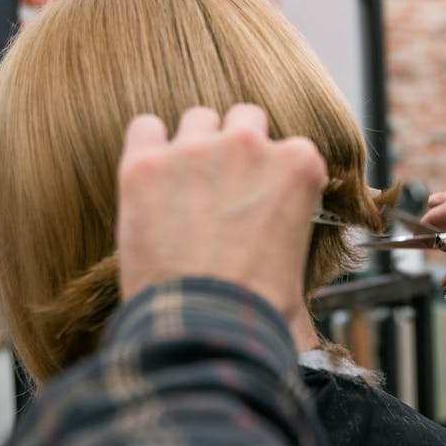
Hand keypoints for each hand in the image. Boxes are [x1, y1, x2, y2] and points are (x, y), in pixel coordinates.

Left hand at [116, 104, 327, 318]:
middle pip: (245, 118)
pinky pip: (145, 127)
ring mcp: (194, 150)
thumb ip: (294, 232)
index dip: (277, 175)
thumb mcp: (301, 264)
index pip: (292, 147)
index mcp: (298, 166)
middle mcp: (249, 145)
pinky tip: (152, 178)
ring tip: (186, 187)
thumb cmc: (260, 309)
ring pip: (197, 119)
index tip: (265, 200)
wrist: (208, 326)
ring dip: (195, 145)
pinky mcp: (145, 164)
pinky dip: (148, 146)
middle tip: (225, 188)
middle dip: (238, 148)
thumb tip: (287, 251)